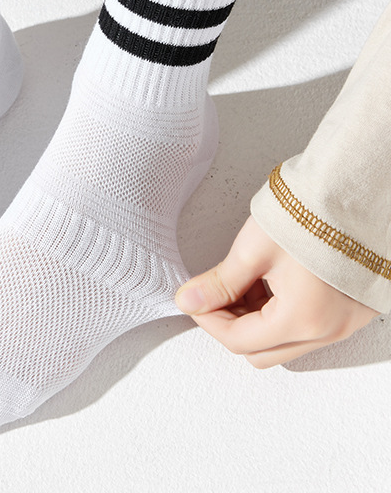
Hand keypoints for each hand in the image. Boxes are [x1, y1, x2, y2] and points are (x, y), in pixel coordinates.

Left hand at [175, 215, 378, 367]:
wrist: (355, 194)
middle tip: (215, 293)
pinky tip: (267, 281)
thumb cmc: (312, 216)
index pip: (239, 341)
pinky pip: (305, 328)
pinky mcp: (349, 312)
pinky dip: (278, 313)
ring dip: (254, 319)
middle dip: (230, 324)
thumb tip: (190, 300)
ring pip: (282, 342)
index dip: (208, 320)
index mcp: (303, 319)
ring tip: (244, 280)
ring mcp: (343, 324)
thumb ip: (220, 283)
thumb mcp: (254, 249)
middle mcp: (328, 331)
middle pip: (261, 351)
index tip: (194, 300)